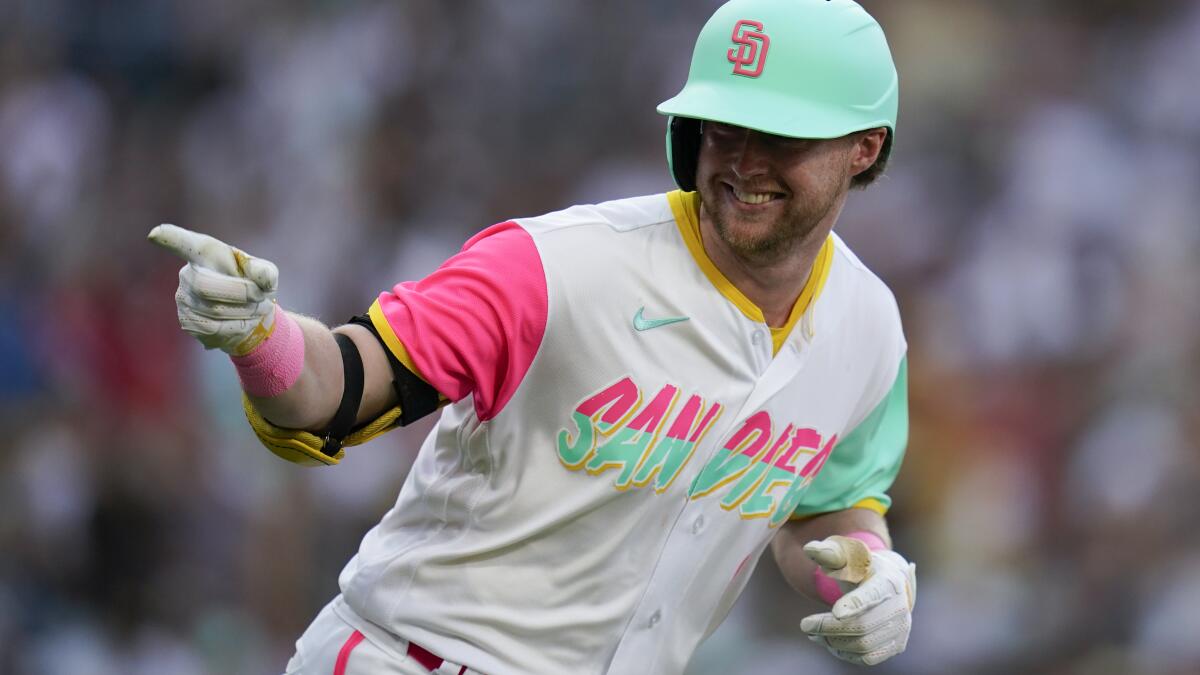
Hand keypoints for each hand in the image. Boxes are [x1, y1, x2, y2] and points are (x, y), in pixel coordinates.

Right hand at [149, 224, 278, 354]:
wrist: (250, 315)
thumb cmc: (254, 285)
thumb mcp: (265, 274)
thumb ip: (265, 272)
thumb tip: (261, 277)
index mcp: (206, 253)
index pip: (184, 243)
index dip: (169, 238)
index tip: (155, 234)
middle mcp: (188, 273)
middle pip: (205, 286)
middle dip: (240, 294)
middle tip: (261, 297)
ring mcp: (183, 298)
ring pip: (213, 311)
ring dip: (244, 313)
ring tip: (255, 310)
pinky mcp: (186, 320)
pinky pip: (212, 329)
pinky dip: (235, 328)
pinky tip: (241, 322)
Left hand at [800, 536, 915, 665]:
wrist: (887, 583)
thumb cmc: (862, 566)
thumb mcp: (848, 554)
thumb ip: (829, 552)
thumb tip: (809, 548)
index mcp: (888, 581)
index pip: (873, 595)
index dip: (855, 605)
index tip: (836, 612)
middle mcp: (900, 607)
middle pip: (863, 626)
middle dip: (829, 628)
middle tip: (805, 625)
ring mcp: (900, 629)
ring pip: (864, 646)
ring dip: (834, 642)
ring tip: (814, 633)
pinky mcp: (895, 645)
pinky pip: (868, 658)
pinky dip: (844, 653)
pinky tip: (828, 641)